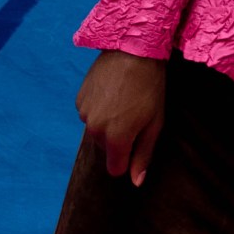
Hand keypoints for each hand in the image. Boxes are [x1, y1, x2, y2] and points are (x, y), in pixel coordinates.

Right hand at [75, 50, 166, 186]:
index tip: (137, 142)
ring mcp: (84, 114)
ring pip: (96, 132)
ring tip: (124, 101)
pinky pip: (89, 115)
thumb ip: (143, 155)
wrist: (132, 50)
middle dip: (118, 140)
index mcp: (116, 139)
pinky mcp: (79, 99)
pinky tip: (112, 93)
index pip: (115, 169)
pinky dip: (99, 110)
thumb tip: (136, 182)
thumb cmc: (150, 88)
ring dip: (108, 124)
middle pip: (106, 149)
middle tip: (134, 115)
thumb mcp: (154, 124)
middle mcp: (95, 130)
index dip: (127, 160)